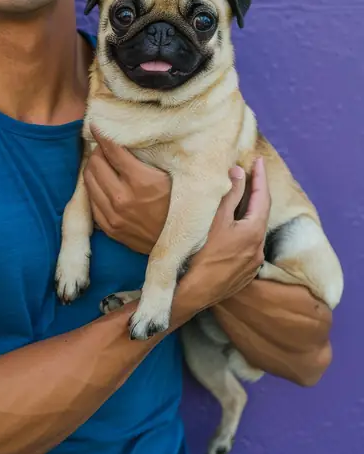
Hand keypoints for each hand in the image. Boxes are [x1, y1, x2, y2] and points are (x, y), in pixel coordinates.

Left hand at [84, 126, 171, 254]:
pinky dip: (94, 188)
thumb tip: (130, 136)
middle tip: (106, 148)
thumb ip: (150, 156)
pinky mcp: (110, 228)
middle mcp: (124, 198)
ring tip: (103, 164)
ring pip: (89, 181)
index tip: (97, 125)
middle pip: (95, 163)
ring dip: (93, 168)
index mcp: (141, 181)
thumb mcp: (171, 175)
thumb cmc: (182, 203)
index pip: (112, 149)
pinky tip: (104, 184)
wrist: (185, 243)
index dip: (102, 134)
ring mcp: (114, 215)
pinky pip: (91, 201)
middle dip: (98, 151)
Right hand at [182, 157, 270, 312]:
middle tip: (251, 175)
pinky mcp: (244, 275)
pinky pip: (247, 247)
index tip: (258, 161)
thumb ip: (229, 195)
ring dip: (248, 214)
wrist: (192, 293)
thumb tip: (238, 173)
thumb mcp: (214, 219)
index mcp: (254, 231)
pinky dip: (243, 232)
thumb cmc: (201, 254)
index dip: (260, 177)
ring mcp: (252, 264)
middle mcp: (258, 248)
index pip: (262, 197)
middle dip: (255, 194)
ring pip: (253, 231)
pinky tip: (232, 230)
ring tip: (240, 200)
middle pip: (260, 214)